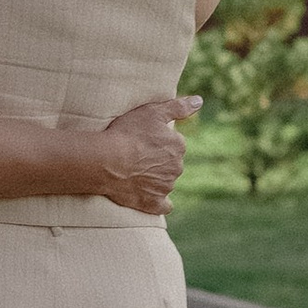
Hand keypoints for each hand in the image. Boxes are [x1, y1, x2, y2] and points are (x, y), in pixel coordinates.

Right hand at [90, 95, 198, 217]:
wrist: (107, 161)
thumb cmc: (128, 133)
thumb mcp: (153, 111)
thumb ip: (179, 107)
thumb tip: (200, 101)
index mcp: (178, 146)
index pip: (174, 143)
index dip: (158, 140)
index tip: (144, 138)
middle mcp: (177, 168)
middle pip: (171, 162)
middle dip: (159, 159)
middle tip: (138, 154)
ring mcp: (166, 186)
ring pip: (166, 181)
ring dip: (155, 177)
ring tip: (134, 170)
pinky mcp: (153, 202)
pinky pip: (163, 205)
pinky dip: (159, 202)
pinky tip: (151, 196)